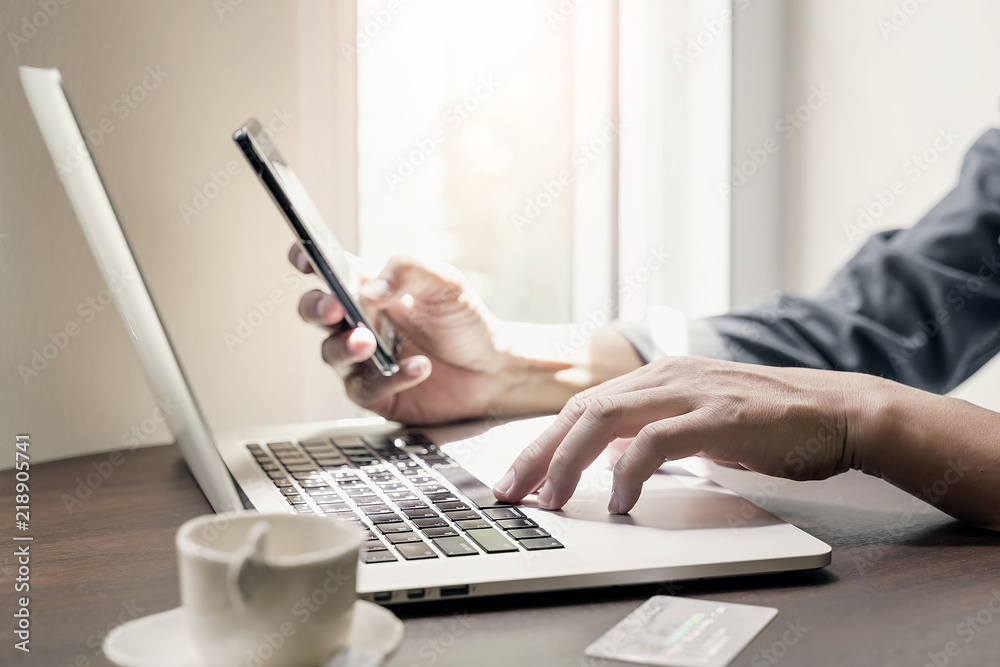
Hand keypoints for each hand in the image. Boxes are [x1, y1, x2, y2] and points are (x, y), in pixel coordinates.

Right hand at [290, 245, 510, 423]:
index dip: (308, 260)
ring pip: (332, 353)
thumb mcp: (446, 283)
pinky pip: (367, 388)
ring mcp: (363, 360)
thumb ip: (408, 272)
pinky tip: (418, 367)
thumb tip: (371, 289)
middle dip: (317, 307)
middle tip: (333, 308)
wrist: (492, 368)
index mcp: (370, 288)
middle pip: (316, 311)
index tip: (305, 258)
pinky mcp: (376, 393)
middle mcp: (360, 322)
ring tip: (369, 342)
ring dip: (346, 346)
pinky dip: (390, 377)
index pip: (329, 270)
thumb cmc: (464, 321)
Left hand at [493, 356, 867, 513]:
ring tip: (552, 500)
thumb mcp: (698, 424)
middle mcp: (665, 375)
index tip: (518, 478)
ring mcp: (691, 391)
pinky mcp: (718, 415)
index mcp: (656, 376)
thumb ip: (653, 434)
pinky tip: (620, 501)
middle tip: (511, 493)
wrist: (839, 411)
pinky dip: (629, 472)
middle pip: (580, 410)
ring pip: (605, 419)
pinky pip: (656, 442)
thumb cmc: (770, 423)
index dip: (545, 443)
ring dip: (569, 462)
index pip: (583, 407)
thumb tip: (612, 458)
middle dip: (539, 454)